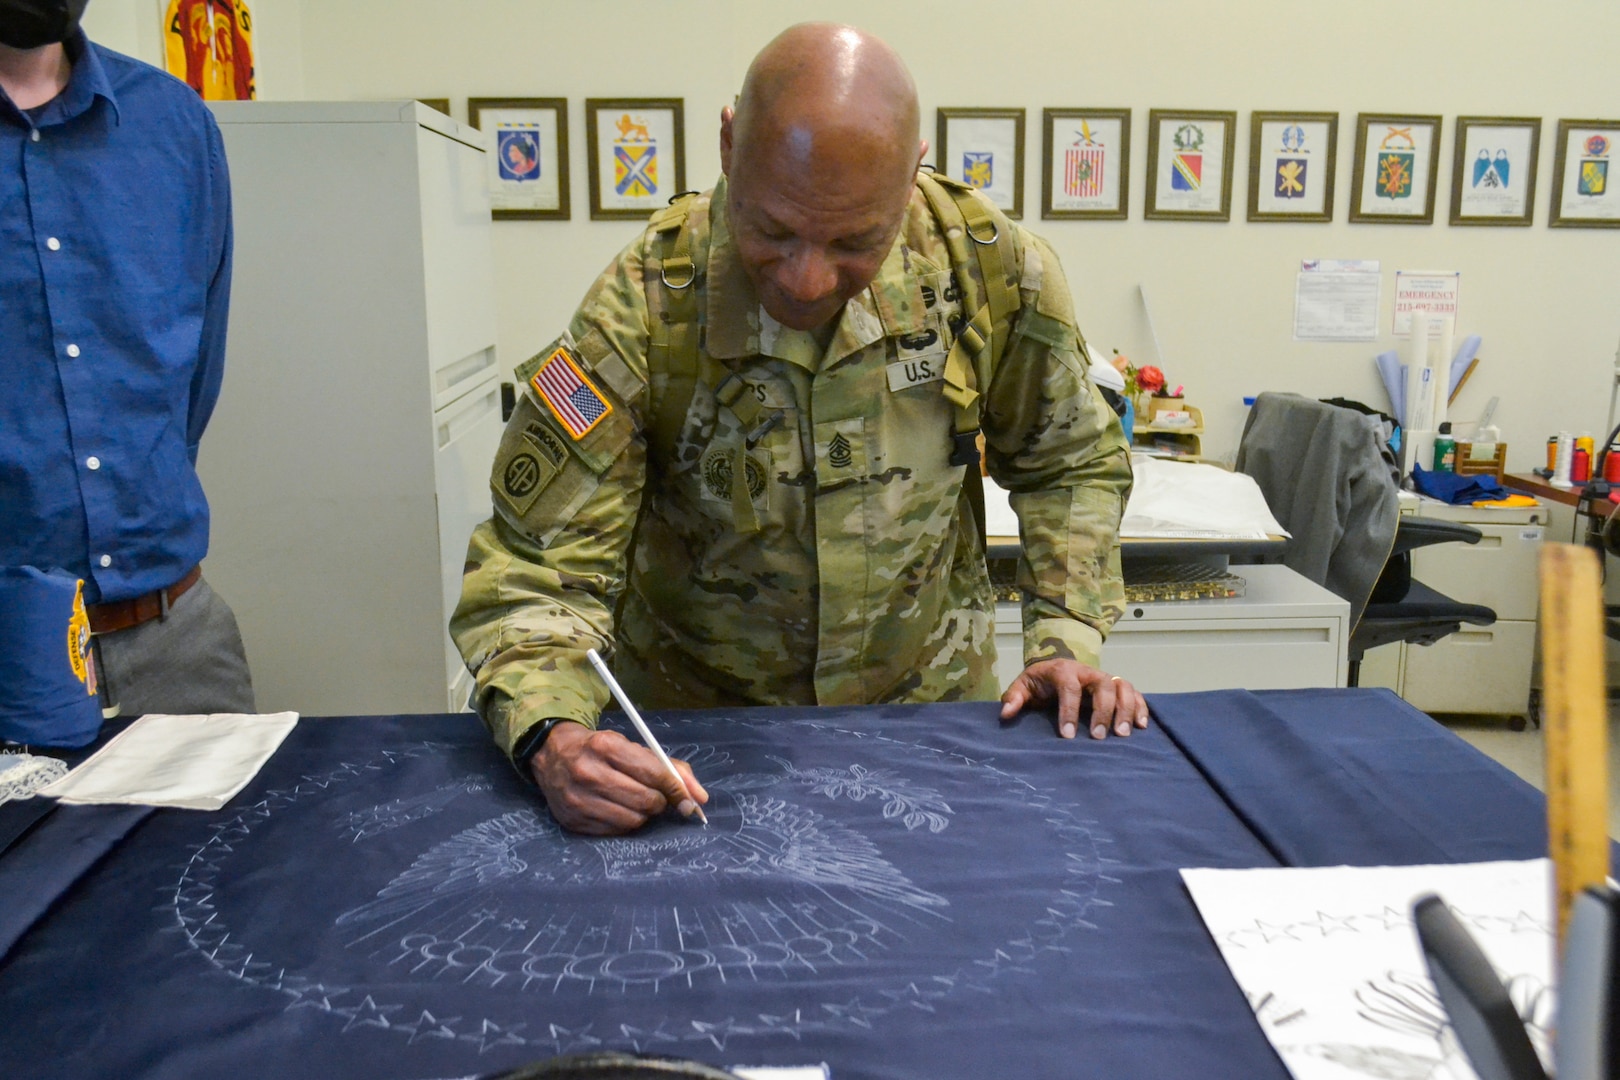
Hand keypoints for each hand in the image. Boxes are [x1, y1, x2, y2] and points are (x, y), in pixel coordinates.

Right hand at [529, 722, 708, 834]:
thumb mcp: (632, 747)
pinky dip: (625, 824)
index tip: (688, 799)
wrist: (553, 754)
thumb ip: (670, 768)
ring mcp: (577, 799)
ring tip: (637, 803)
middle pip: (646, 801)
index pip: (654, 774)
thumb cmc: (600, 750)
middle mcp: (588, 772)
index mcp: (607, 746)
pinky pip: (614, 832)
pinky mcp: (572, 821)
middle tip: (657, 798)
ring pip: (632, 820)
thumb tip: (700, 798)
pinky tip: (619, 810)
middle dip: (660, 802)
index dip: (677, 790)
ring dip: (643, 815)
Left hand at [999, 659, 1149, 740]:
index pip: (1069, 687)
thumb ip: (1014, 697)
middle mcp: (1088, 672)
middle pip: (1103, 685)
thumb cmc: (1039, 683)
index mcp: (1063, 670)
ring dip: (1126, 709)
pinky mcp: (1118, 687)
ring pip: (1123, 687)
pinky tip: (1142, 726)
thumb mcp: (1023, 686)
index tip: (1067, 736)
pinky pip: (1136, 693)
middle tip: (1099, 737)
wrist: (1055, 670)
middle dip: (1103, 711)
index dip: (1069, 710)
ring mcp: (1105, 678)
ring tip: (1123, 734)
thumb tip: (1006, 713)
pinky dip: (1141, 707)